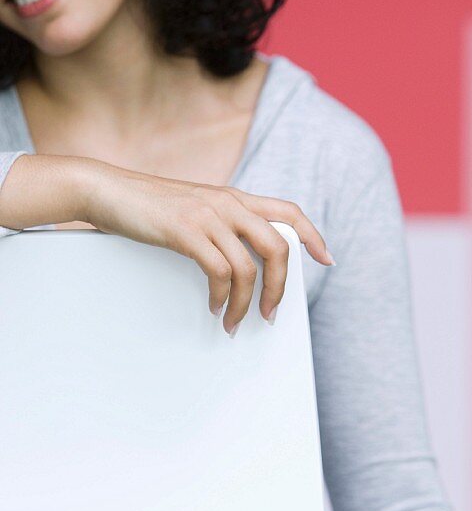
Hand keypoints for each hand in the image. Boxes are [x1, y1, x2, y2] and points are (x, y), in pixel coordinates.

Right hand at [79, 160, 333, 333]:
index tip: (326, 259)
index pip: (289, 211)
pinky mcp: (186, 231)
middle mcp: (228, 203)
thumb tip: (242, 257)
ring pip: (249, 267)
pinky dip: (221, 296)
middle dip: (280, 287)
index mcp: (235, 197)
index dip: (313, 235)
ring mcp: (208, 216)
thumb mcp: (195, 207)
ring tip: (234, 321)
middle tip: (270, 314)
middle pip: (278, 247)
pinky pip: (219, 272)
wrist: (107, 189)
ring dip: (246, 303)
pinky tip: (214, 306)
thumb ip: (222, 223)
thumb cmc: (148, 204)